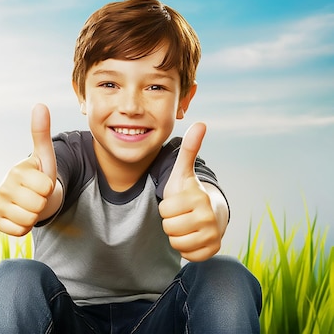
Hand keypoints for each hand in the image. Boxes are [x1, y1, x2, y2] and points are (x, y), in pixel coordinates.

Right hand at [0, 104, 56, 235]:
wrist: (31, 196)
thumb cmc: (39, 175)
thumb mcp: (45, 156)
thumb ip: (41, 133)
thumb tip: (40, 105)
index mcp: (16, 171)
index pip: (46, 187)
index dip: (49, 188)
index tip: (42, 183)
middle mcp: (3, 187)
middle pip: (38, 205)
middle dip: (42, 202)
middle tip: (37, 195)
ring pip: (29, 219)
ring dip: (35, 215)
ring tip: (30, 205)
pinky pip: (19, 231)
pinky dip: (24, 228)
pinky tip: (22, 216)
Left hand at [159, 122, 222, 261]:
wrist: (211, 213)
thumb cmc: (190, 192)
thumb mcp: (184, 172)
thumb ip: (188, 149)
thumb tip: (200, 123)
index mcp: (197, 198)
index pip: (164, 210)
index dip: (166, 207)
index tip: (177, 201)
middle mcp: (208, 217)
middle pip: (168, 228)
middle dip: (171, 221)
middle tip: (181, 214)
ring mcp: (213, 235)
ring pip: (176, 242)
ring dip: (176, 235)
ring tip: (186, 224)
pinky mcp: (213, 250)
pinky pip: (188, 255)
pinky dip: (186, 248)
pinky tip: (192, 236)